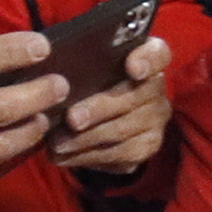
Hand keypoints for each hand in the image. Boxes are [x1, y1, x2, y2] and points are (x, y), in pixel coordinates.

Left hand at [48, 31, 174, 181]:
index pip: (158, 54)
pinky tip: (64, 155)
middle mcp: (157, 89)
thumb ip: (83, 62)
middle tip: (70, 118)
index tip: (132, 68)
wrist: (108, 111)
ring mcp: (155, 120)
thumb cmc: (93, 77)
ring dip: (86, 138)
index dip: (147, 61)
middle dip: (98, 110)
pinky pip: (118, 155)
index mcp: (148, 58)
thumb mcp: (90, 63)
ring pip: (122, 131)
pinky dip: (87, 156)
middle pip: (132, 98)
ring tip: (57, 143)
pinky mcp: (146, 146)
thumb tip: (54, 76)